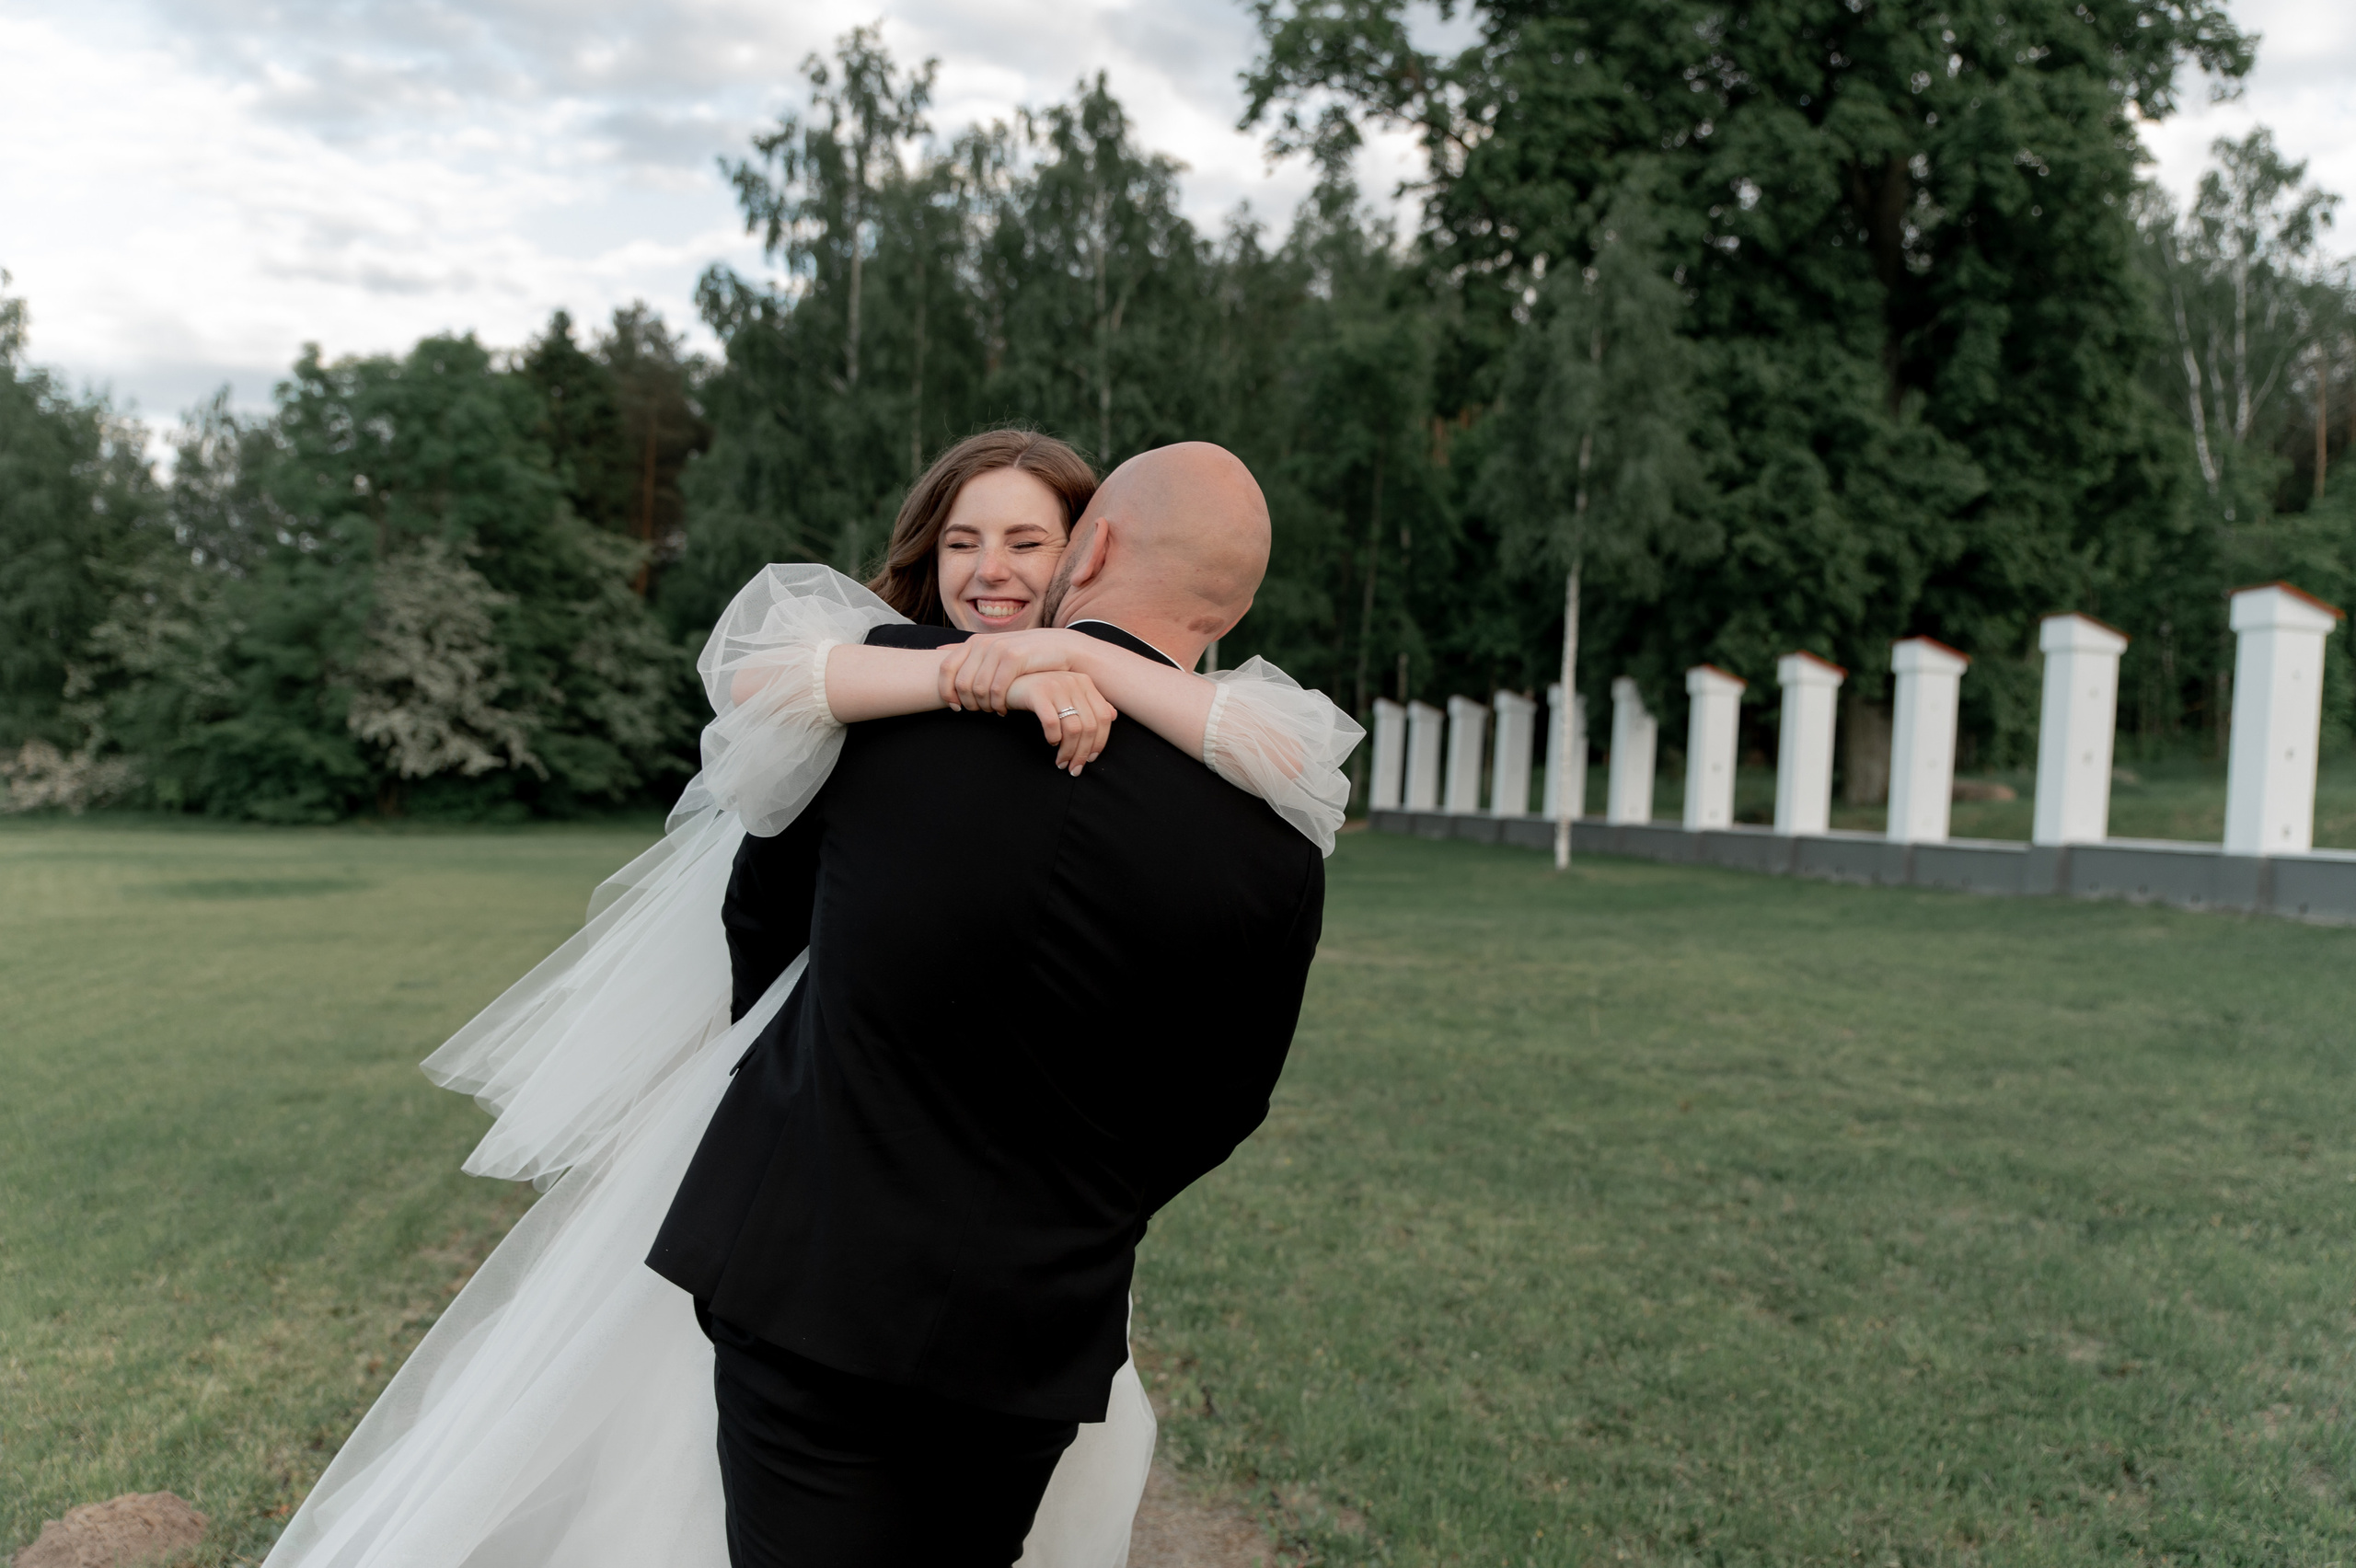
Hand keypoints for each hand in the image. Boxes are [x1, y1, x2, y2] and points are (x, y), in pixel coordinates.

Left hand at [937, 630, 1095, 716]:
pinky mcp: (1014, 658)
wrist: (1061, 648)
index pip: (945, 669)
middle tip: (981, 712)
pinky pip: (996, 690)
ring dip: (984, 707)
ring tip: (995, 711)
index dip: (946, 692)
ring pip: (977, 689)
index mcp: (974, 642)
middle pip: (961, 683)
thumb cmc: (1026, 654)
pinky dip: (998, 705)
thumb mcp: (995, 648)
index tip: (956, 708)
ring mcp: (998, 649)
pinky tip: (1005, 709)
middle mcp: (983, 643)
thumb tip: (938, 651)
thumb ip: (968, 651)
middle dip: (968, 704)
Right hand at [1005, 671, 1116, 774]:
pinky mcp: (1038, 692)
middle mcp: (1074, 682)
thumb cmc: (1041, 692)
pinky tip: (1051, 742)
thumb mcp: (1068, 695)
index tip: (1090, 759)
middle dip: (1082, 753)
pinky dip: (1054, 738)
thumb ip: (1089, 703)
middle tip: (1074, 768)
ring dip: (1068, 751)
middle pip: (1089, 726)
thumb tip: (1113, 715)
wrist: (1010, 681)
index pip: (1104, 717)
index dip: (1100, 742)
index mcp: (1085, 683)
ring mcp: (1056, 686)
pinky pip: (1052, 723)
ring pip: (1073, 728)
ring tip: (1061, 762)